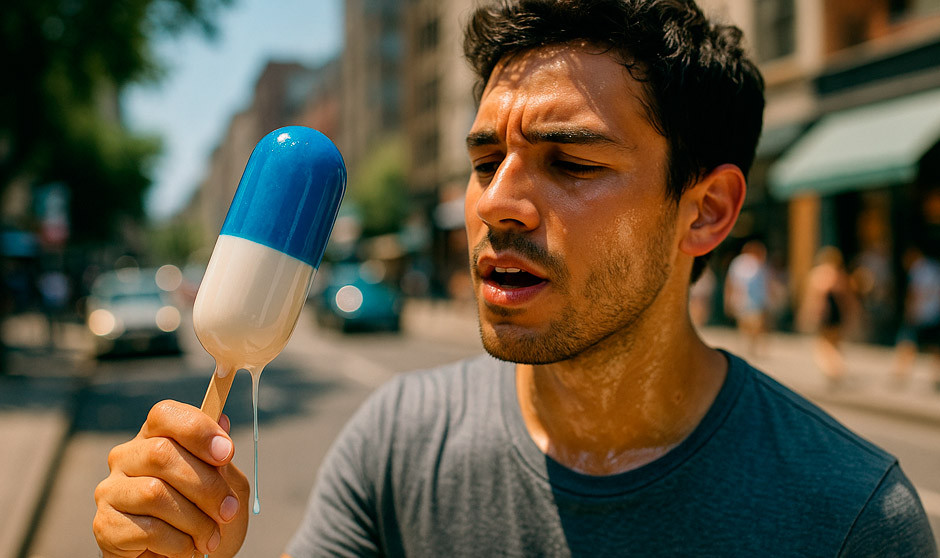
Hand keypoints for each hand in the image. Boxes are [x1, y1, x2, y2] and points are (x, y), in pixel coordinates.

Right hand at [93, 400, 250, 556]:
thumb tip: (223, 420)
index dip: (197, 430)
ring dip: (195, 521)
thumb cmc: (205, 513)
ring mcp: (111, 490)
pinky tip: (186, 548)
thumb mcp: (225, 484)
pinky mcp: (104, 525)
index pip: (165, 414)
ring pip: (154, 493)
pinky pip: (146, 530)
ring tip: (210, 538)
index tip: (227, 454)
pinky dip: (177, 543)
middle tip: (228, 511)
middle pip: (161, 454)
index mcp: (156, 436)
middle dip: (206, 486)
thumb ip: (221, 459)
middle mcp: (126, 457)